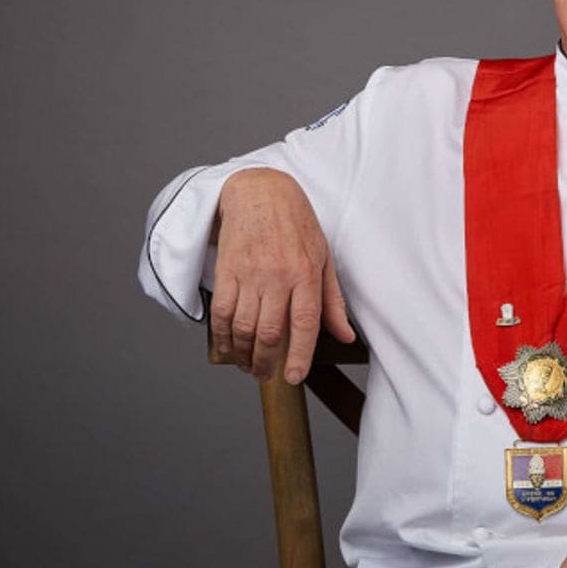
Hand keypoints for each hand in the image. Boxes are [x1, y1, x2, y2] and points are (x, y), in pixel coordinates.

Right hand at [208, 167, 353, 383]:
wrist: (259, 190)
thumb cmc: (296, 223)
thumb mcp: (324, 257)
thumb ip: (332, 301)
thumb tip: (345, 336)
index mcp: (306, 272)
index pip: (305, 323)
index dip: (299, 355)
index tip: (294, 377)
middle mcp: (278, 275)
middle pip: (270, 331)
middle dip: (267, 362)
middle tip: (266, 375)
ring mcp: (250, 272)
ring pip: (243, 327)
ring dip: (243, 354)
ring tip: (248, 365)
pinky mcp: (227, 269)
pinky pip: (221, 312)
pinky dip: (221, 336)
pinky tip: (227, 347)